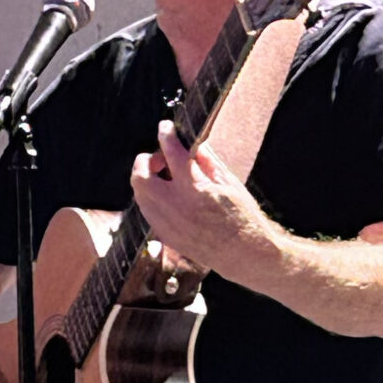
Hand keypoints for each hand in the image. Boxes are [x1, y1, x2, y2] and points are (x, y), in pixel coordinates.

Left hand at [129, 122, 275, 284]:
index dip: (166, 134)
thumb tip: (194, 143)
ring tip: (166, 179)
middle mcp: (174, 204)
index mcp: (193, 186)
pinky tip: (169, 198)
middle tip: (162, 159)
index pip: (170, 151)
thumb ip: (207, 160)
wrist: (243, 254)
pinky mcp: (165, 235)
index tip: (166, 128)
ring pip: (139, 194)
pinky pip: (148, 211)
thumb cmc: (242, 216)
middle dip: (147, 160)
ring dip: (147, 180)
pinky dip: (153, 199)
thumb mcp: (229, 182)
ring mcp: (166, 222)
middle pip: (140, 174)